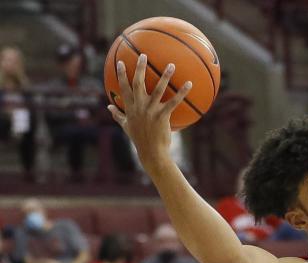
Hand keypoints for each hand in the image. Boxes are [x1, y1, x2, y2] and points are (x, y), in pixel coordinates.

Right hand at [107, 54, 192, 170]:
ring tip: (171, 65)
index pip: (123, 87)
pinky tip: (189, 84)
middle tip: (143, 55)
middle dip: (140, 67)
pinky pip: (174, 101)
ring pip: (158, 89)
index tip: (120, 62)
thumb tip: (108, 106)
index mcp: (130, 107)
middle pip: (138, 82)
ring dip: (165, 76)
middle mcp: (139, 106)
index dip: (121, 74)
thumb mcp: (125, 126)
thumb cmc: (139, 139)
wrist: (151, 152)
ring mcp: (150, 110)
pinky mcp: (162, 116)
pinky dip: (182, 92)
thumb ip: (117, 114)